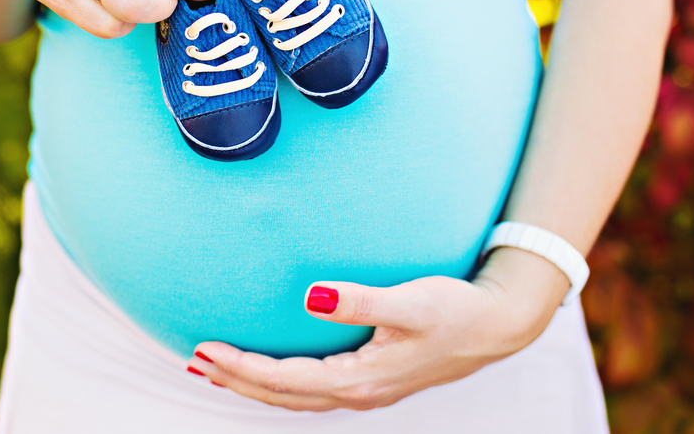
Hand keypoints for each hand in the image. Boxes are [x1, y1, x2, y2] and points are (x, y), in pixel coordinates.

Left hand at [187, 248, 570, 410]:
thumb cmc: (456, 311)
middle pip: (281, 397)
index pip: (284, 380)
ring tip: (219, 370)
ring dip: (255, 385)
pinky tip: (275, 369)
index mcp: (361, 380)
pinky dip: (283, 383)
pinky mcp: (373, 379)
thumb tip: (312, 296)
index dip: (241, 368)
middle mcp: (359, 393)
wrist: (497, 327)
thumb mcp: (411, 302)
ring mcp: (366, 390)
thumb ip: (360, 301)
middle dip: (236, 381)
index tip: (204, 350)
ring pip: (296, 397)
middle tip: (195, 363)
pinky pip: (314, 390)